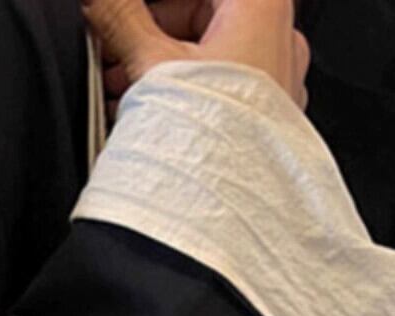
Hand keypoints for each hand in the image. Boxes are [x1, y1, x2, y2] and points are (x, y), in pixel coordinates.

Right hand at [81, 0, 310, 121]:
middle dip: (151, 36)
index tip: (123, 15)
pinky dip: (189, 99)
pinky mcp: (270, 125)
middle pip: (204, 17)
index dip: (151, 6)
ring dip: (164, 71)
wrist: (229, 216)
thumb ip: (120, 16)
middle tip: (112, 60)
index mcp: (261, 6)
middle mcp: (282, 39)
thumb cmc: (208, 139)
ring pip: (212, 58)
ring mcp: (280, 84)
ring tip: (124, 99)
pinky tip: (156, 124)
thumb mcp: (150, 64)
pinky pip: (225, 95)